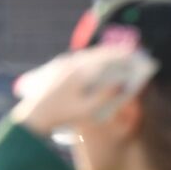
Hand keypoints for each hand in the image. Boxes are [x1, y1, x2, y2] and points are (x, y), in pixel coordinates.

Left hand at [11, 44, 154, 137]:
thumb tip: (119, 84)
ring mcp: (64, 63)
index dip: (122, 55)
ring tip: (119, 57)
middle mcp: (72, 63)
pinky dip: (93, 59)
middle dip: (116, 53)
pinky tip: (99, 64)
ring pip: (89, 54)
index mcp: (80, 72)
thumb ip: (104, 96)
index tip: (136, 55)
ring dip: (104, 54)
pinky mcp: (59, 67)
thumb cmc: (63, 116)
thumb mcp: (87, 111)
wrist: (35, 115)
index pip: (106, 58)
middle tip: (131, 55)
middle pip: (98, 53)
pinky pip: (80, 58)